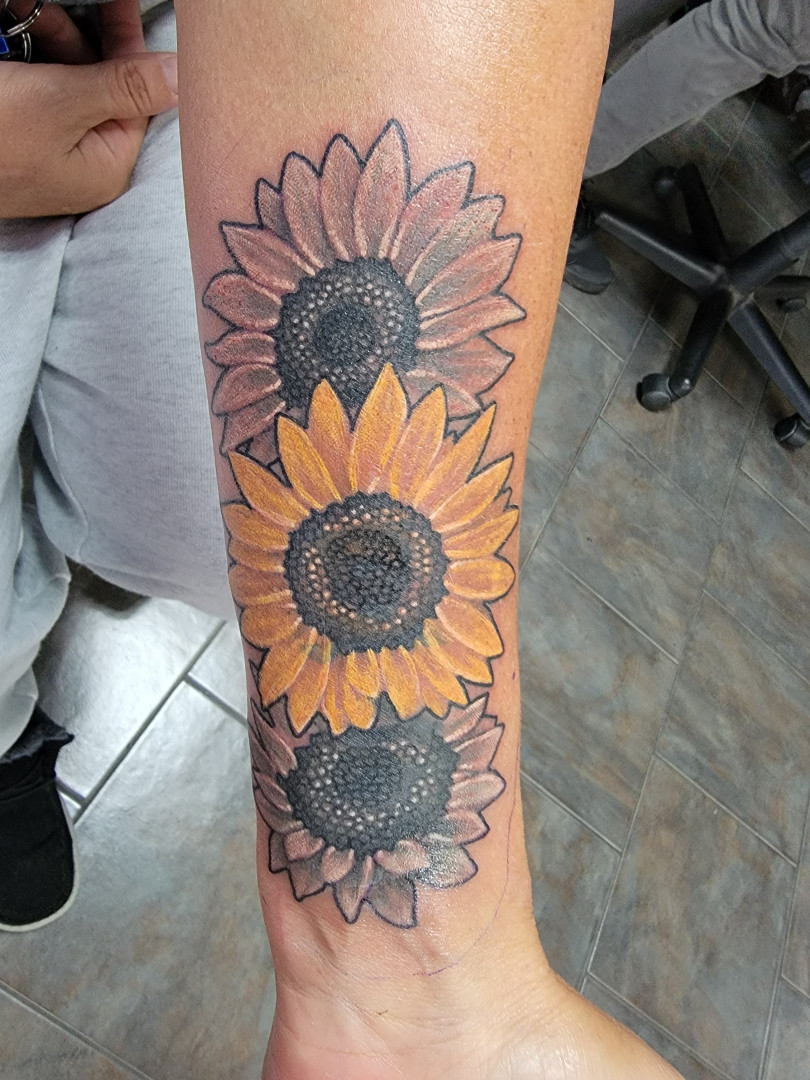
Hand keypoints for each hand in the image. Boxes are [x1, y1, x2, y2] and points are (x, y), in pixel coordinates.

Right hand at [0, 0, 177, 216]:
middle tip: (45, 9)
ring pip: (66, 84)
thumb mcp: (62, 101)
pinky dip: (28, 63)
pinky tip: (8, 42)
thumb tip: (182, 77)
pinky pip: (38, 93)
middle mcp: (85, 166)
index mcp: (107, 166)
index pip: (138, 98)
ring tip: (15, 13)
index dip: (129, 46)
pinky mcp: (22, 141)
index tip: (121, 5)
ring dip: (47, 44)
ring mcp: (52, 155)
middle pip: (102, 87)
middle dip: (78, 39)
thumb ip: (125, 86)